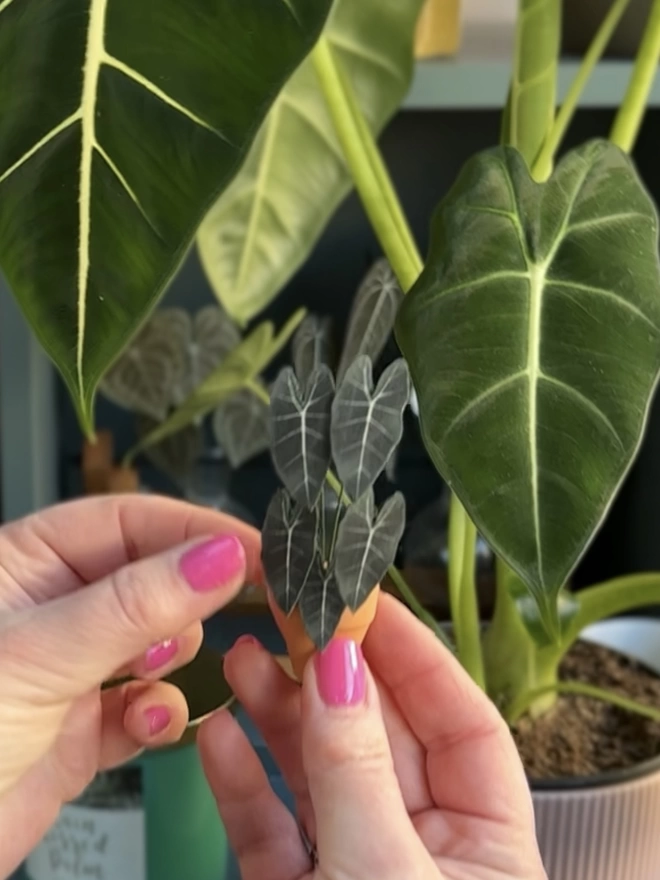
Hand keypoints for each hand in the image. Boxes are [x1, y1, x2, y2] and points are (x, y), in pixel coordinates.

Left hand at [0, 495, 259, 876]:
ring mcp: (73, 668)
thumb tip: (221, 556)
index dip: (195, 530)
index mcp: (28, 563)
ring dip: (175, 656)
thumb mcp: (41, 653)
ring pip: (160, 640)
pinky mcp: (86, 726)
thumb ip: (137, 604)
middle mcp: (55, 609)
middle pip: (154, 579)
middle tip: (237, 608)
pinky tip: (149, 721)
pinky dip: (160, 711)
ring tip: (159, 672)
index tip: (256, 549)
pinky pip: (148, 704)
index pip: (129, 521)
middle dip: (192, 597)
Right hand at [199, 594, 546, 879]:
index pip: (460, 723)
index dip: (414, 655)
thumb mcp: (384, 872)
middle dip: (331, 673)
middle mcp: (423, 849)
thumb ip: (356, 768)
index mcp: (486, 845)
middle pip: (379, 736)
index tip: (365, 601)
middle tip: (292, 614)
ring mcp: (355, 868)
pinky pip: (270, 827)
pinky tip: (218, 731)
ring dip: (277, 713)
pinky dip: (241, 781)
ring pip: (318, 773)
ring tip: (243, 656)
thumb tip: (337, 665)